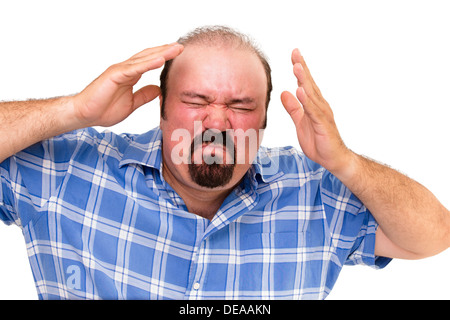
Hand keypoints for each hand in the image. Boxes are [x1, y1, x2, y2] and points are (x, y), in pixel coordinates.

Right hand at [72, 43, 183, 126]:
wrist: (85, 114)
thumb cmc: (103, 109)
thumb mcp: (132, 103)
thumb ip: (144, 95)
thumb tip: (158, 89)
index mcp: (130, 75)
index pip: (149, 62)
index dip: (164, 57)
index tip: (178, 55)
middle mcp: (125, 69)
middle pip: (148, 56)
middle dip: (165, 51)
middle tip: (181, 47)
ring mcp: (119, 70)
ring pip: (143, 59)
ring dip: (160, 53)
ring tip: (175, 49)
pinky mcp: (114, 75)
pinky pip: (134, 68)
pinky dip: (147, 64)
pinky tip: (160, 60)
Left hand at [281, 48, 352, 174]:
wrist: (334, 159)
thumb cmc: (319, 142)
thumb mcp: (300, 123)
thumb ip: (293, 108)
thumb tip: (284, 93)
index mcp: (314, 104)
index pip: (305, 83)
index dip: (299, 69)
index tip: (294, 54)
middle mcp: (320, 106)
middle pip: (309, 83)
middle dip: (302, 67)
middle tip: (295, 52)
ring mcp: (323, 114)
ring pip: (312, 94)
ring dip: (304, 80)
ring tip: (296, 66)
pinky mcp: (323, 124)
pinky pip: (313, 111)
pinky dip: (307, 101)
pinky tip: (300, 91)